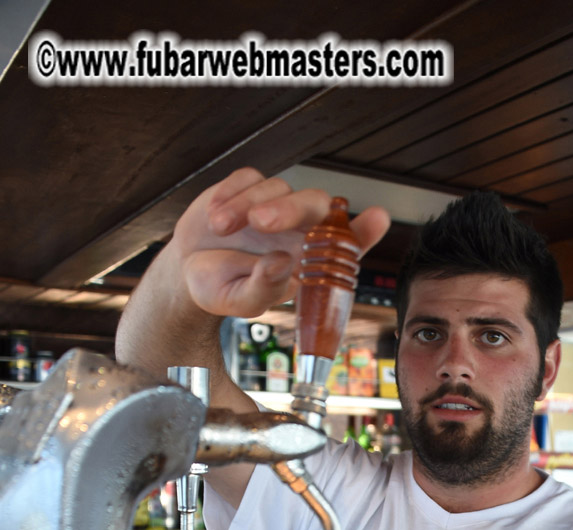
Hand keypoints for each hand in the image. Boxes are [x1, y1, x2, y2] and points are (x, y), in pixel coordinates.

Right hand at [172, 168, 390, 318]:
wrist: (186, 271)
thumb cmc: (221, 288)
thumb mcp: (239, 300)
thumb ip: (262, 287)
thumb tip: (282, 262)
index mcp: (308, 262)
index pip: (347, 244)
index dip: (364, 230)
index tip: (377, 218)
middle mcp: (298, 230)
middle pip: (315, 203)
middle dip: (290, 208)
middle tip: (260, 222)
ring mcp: (275, 206)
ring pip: (278, 187)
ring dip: (247, 204)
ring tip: (221, 228)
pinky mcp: (249, 187)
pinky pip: (249, 178)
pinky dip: (231, 194)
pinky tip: (217, 216)